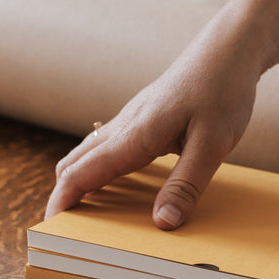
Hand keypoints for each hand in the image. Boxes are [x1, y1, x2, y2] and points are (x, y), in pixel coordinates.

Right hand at [45, 13, 269, 228]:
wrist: (228, 51)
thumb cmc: (222, 92)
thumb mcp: (212, 145)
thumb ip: (186, 185)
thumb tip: (162, 223)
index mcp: (135, 135)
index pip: (82, 173)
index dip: (63, 200)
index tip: (51, 227)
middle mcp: (125, 125)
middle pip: (76, 162)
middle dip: (65, 193)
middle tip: (65, 225)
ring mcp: (131, 117)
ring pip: (90, 151)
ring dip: (80, 179)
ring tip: (85, 208)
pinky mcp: (142, 115)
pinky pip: (108, 144)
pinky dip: (98, 166)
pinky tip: (116, 179)